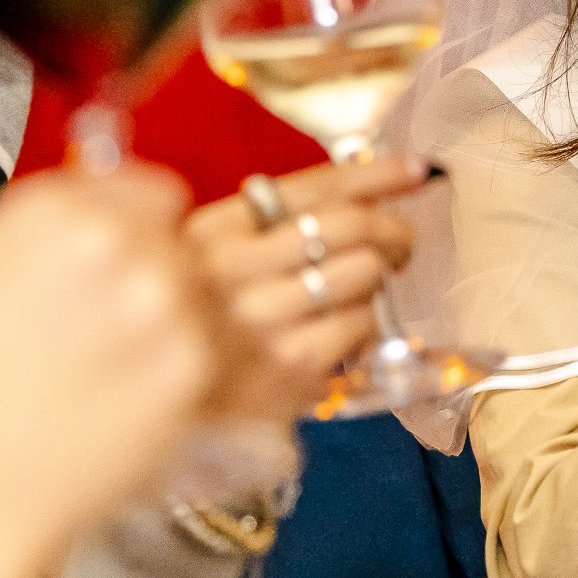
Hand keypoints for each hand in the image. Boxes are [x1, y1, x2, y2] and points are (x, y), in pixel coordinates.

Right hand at [0, 165, 215, 577]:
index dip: (133, 221)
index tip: (124, 246)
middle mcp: (118, 244)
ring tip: (112, 364)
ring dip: (168, 317)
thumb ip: (27, 231)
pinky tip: (127, 395)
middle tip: (108, 317)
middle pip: (174, 238)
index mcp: (58, 212)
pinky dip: (178, 368)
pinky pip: (205, 347)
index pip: (145, 186)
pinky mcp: (191, 365)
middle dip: (148, 270)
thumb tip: (76, 204)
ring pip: (195, 290)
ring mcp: (163, 304)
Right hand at [184, 155, 423, 422]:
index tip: (414, 170)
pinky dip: (368, 322)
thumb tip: (363, 190)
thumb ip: (269, 223)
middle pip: (349, 225)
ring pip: (363, 272)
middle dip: (392, 228)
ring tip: (368, 286)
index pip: (312, 187)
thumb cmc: (199, 323)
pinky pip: (360, 325)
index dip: (375, 174)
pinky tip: (349, 328)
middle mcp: (233, 269)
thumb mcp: (210, 258)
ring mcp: (261, 321)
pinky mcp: (288, 369)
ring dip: (379, 275)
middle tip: (399, 241)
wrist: (164, 407)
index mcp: (214, 230)